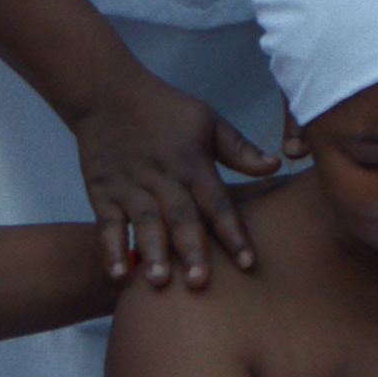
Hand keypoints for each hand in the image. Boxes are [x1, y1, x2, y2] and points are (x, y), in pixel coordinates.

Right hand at [68, 72, 277, 290]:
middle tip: (201, 284)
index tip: (248, 263)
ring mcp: (130, 185)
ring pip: (144, 222)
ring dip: (152, 252)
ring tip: (159, 282)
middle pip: (181, 217)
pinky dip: (111, 247)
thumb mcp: (207, 121)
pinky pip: (107, 223)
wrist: (106, 92)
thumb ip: (239, 149)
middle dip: (191, 251)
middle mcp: (163, 177)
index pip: (217, 203)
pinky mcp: (102, 190)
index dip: (233, 233)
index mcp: (192, 164)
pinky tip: (117, 274)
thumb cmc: (164, 109)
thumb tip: (275, 166)